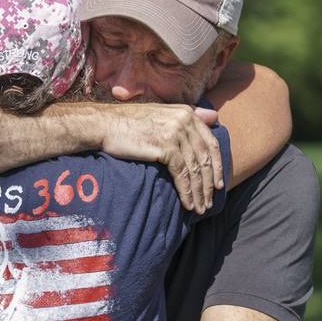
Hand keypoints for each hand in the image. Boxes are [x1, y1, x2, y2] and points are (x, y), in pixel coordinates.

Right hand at [99, 103, 222, 212]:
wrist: (104, 124)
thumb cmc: (129, 122)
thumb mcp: (162, 114)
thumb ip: (189, 115)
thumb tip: (214, 116)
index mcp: (187, 112)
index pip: (211, 143)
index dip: (217, 166)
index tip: (218, 184)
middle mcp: (184, 120)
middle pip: (205, 158)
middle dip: (209, 184)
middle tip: (209, 202)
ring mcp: (175, 133)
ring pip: (195, 169)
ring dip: (199, 192)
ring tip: (200, 208)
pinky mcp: (165, 146)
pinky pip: (182, 174)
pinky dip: (186, 192)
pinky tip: (187, 204)